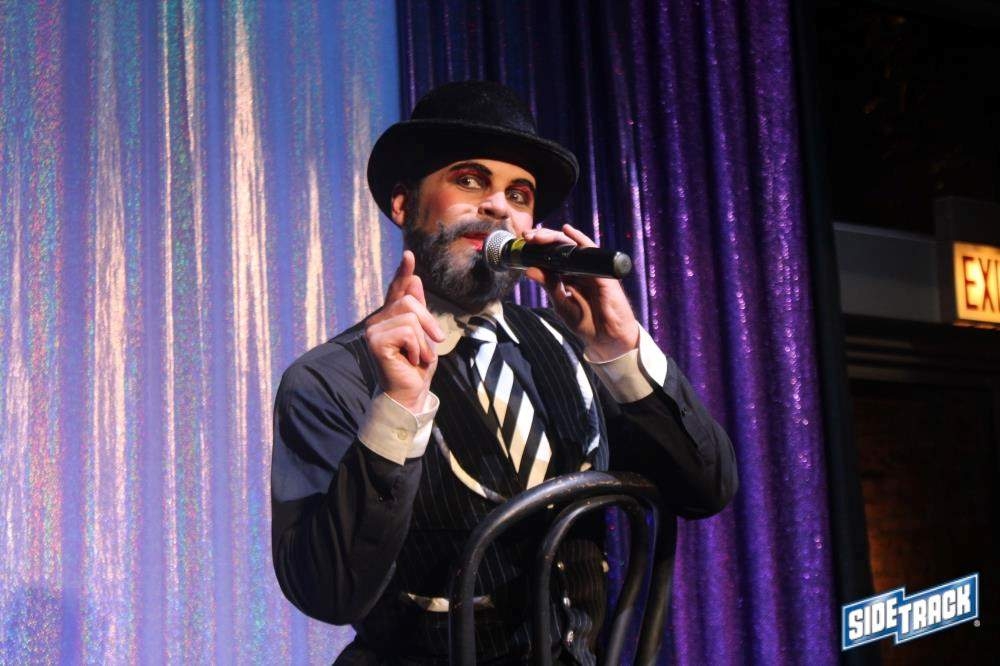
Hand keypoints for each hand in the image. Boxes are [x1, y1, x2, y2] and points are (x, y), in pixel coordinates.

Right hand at [365, 251, 445, 411]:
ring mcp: (373, 330)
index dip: (403, 272)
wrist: (410, 393)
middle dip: (428, 323)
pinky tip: (409, 360)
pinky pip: (407, 331)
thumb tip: (414, 279)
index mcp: (389, 318)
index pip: (397, 290)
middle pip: (410, 301)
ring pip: (411, 317)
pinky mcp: (375, 341)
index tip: (408, 255)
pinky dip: (416, 348)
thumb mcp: (424, 335)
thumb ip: (418, 310)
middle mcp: (377, 321)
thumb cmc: (417, 368)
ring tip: (416, 357)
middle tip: (429, 345)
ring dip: (422, 341)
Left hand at [523, 224, 639, 360]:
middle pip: (561, 248)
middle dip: (544, 239)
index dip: (539, 249)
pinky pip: (591, 252)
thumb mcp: (562, 304)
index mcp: (569, 277)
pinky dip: (580, 240)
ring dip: (556, 238)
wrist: (607, 339)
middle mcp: (580, 270)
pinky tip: (568, 231)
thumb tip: (529, 270)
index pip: (553, 257)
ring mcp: (592, 270)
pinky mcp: (602, 274)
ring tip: (540, 235)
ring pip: (573, 246)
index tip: (524, 243)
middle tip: (528, 236)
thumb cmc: (587, 323)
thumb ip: (549, 286)